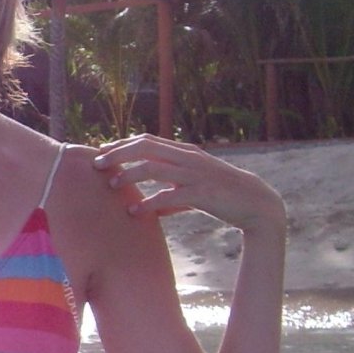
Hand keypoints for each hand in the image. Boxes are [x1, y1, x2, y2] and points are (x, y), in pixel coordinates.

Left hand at [92, 135, 285, 234]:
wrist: (256, 203)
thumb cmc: (222, 196)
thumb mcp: (194, 187)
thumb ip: (171, 192)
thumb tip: (151, 207)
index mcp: (185, 152)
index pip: (147, 140)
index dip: (122, 143)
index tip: (101, 150)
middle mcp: (188, 158)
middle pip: (145, 147)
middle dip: (118, 153)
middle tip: (97, 164)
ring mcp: (195, 174)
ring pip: (154, 168)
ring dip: (129, 175)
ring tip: (111, 185)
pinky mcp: (202, 193)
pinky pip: (170, 195)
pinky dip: (150, 203)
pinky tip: (135, 212)